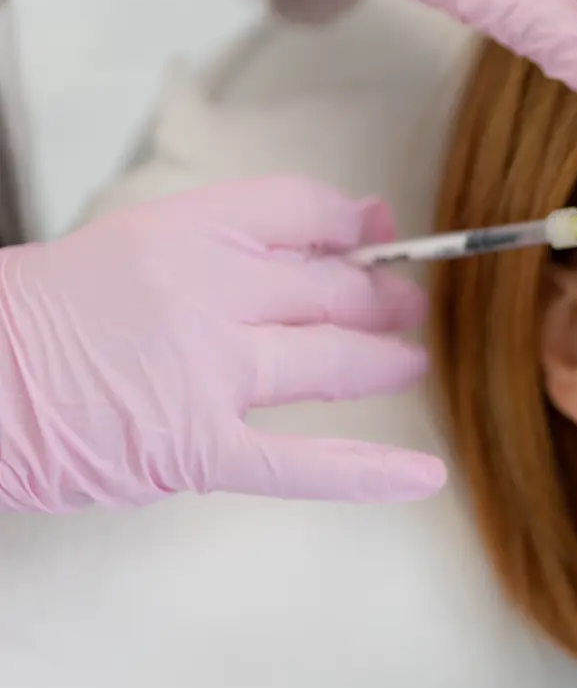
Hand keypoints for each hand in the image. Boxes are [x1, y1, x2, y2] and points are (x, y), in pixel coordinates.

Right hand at [0, 177, 445, 512]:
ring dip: (384, 359)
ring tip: (407, 357)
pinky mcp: (199, 449)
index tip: (372, 231)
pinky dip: (369, 473)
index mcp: (185, 231)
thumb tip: (350, 221)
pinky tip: (423, 476)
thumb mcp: (132, 244)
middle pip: (330, 287)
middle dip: (379, 295)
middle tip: (401, 303)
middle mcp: (207, 294)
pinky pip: (303, 464)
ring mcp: (208, 374)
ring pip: (333, 361)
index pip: (301, 211)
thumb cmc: (42, 316)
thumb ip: (235, 235)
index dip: (351, 222)